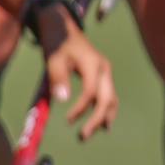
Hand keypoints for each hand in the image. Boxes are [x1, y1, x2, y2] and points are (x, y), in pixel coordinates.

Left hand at [39, 21, 115, 140]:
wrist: (62, 28)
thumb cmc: (57, 43)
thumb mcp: (53, 57)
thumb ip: (58, 77)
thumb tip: (63, 99)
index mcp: (94, 64)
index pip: (91, 92)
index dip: (80, 108)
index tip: (67, 120)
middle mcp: (103, 69)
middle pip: (107, 98)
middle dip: (98, 118)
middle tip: (83, 136)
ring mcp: (104, 73)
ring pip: (111, 98)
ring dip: (103, 116)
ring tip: (93, 132)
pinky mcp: (100, 76)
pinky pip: (106, 96)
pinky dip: (103, 109)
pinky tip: (99, 122)